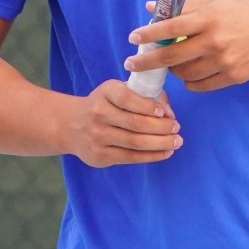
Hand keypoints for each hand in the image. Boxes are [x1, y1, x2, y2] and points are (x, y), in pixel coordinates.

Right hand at [62, 79, 182, 166]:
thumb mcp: (117, 91)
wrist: (71, 125)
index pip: (127, 98)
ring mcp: (98, 136)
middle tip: (177, 128)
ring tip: (176, 142)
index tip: (164, 112)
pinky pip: (131, 157)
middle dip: (161, 127)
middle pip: (135, 123)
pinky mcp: (100, 156)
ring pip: (135, 142)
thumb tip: (169, 113)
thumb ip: (144, 96)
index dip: (147, 106)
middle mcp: (98, 114)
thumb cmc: (104, 105)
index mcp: (105, 93)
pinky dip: (151, 156)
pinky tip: (165, 152)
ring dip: (160, 143)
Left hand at [125, 0, 248, 92]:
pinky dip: (189, 81)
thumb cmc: (243, 12)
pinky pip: (200, 85)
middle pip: (172, 56)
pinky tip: (189, 73)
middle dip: (147, 62)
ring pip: (184, 74)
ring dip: (172, 70)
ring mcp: (224, 61)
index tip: (133, 38)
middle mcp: (215, 40)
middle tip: (132, 64)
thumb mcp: (216, 1)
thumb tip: (151, 8)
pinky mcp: (233, 77)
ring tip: (171, 63)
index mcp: (209, 18)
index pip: (172, 27)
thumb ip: (185, 6)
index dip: (149, 34)